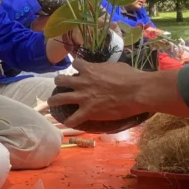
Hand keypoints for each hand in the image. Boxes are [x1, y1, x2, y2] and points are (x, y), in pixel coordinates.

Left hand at [47, 59, 188, 126]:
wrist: (137, 91)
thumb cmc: (131, 77)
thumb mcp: (115, 66)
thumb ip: (105, 68)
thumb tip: (106, 69)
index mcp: (90, 69)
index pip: (75, 64)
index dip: (76, 67)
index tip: (77, 70)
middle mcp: (83, 82)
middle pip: (61, 80)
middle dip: (59, 82)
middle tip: (60, 86)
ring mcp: (83, 97)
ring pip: (59, 98)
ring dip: (53, 100)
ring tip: (51, 103)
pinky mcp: (88, 112)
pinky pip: (72, 119)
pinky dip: (68, 122)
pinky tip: (67, 124)